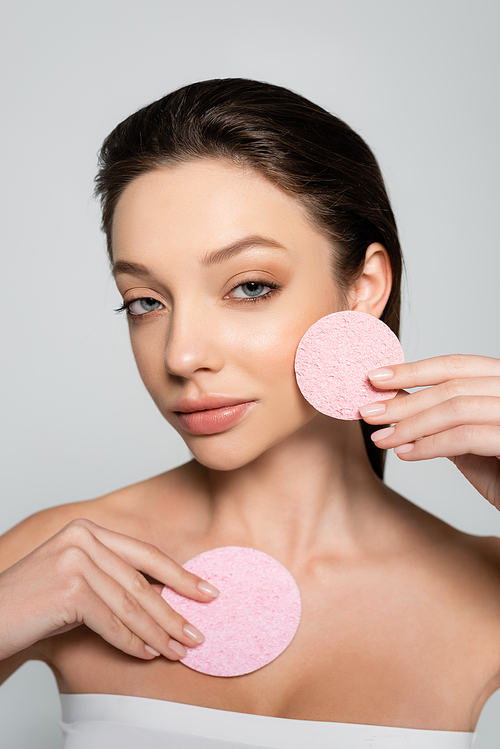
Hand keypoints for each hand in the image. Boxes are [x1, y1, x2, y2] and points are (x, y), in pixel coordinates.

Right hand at [0, 518, 218, 660]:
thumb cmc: (34, 604)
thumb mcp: (78, 580)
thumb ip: (114, 578)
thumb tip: (166, 597)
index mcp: (89, 530)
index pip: (144, 554)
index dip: (179, 575)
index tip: (207, 592)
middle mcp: (83, 538)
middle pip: (141, 580)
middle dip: (174, 610)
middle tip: (198, 633)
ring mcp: (75, 560)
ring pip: (130, 602)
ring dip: (158, 631)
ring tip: (178, 650)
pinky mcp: (68, 587)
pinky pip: (111, 620)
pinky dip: (132, 641)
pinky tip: (148, 654)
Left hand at [359, 354, 499, 508]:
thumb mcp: (472, 442)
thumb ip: (445, 420)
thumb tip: (400, 402)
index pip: (456, 365)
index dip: (413, 369)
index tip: (375, 378)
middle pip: (452, 385)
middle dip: (404, 399)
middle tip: (367, 412)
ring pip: (456, 407)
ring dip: (411, 424)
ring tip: (381, 438)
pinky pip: (466, 436)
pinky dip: (429, 445)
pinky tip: (406, 454)